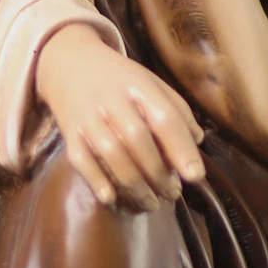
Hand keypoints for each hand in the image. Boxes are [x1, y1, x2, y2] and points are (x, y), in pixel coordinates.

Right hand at [35, 23, 205, 211]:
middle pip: (138, 139)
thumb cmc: (120, 79)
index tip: (195, 175)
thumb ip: (176, 109)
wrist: (69, 63)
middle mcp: (112, 100)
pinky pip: (81, 160)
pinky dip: (97, 181)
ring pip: (112, 154)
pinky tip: (113, 198)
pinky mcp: (70, 133)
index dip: (181, 148)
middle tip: (173, 193)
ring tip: (152, 203)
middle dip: (158, 173)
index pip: (164, 118)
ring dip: (134, 185)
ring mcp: (88, 116)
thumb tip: (197, 141)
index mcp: (139, 85)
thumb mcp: (151, 82)